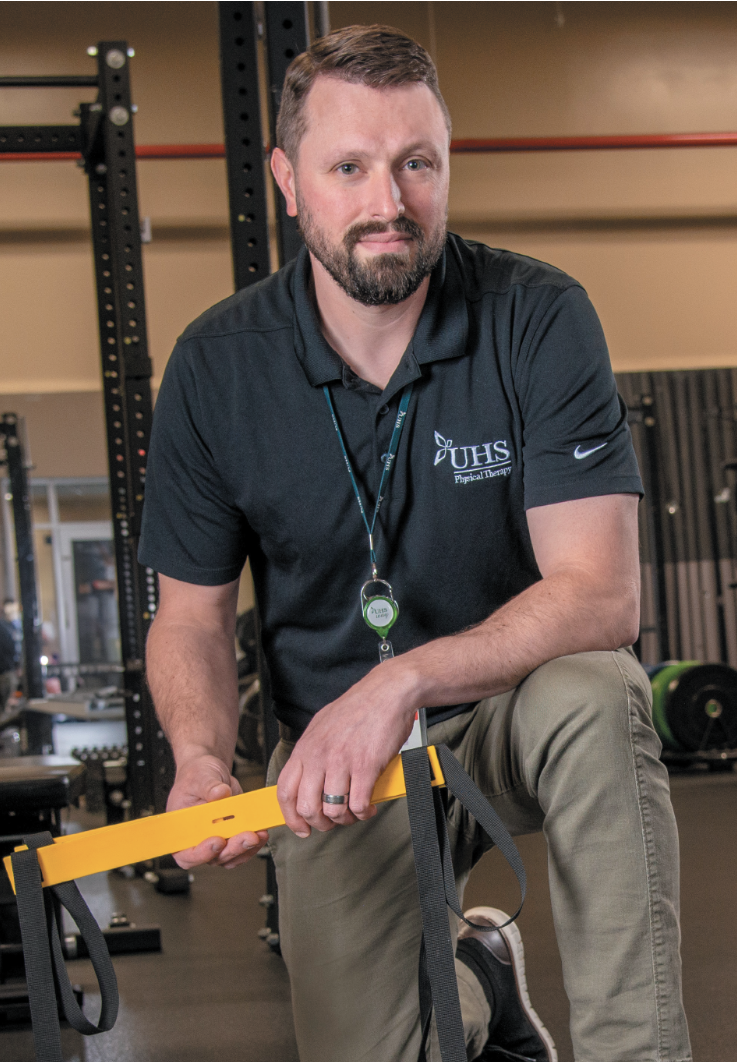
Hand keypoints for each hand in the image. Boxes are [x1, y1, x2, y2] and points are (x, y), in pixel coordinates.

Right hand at [167, 754, 267, 869]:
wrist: (210, 773)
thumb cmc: (197, 775)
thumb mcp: (199, 777)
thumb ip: (209, 787)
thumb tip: (220, 794)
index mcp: (182, 829)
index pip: (186, 854)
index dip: (202, 853)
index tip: (218, 842)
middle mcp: (198, 839)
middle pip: (213, 857)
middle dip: (232, 849)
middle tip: (248, 837)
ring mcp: (216, 839)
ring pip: (230, 856)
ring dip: (246, 848)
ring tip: (259, 834)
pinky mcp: (232, 835)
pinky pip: (242, 848)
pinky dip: (253, 843)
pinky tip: (261, 832)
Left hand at [276, 657, 418, 837]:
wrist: (388, 691)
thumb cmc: (360, 706)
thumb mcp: (323, 725)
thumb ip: (313, 751)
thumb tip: (308, 776)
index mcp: (306, 746)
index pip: (285, 790)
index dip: (290, 816)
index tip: (300, 827)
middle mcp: (320, 755)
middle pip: (306, 806)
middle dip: (319, 823)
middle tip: (331, 822)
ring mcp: (342, 761)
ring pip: (332, 810)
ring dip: (344, 819)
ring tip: (353, 813)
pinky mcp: (366, 766)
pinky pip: (358, 804)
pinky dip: (363, 812)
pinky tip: (368, 806)